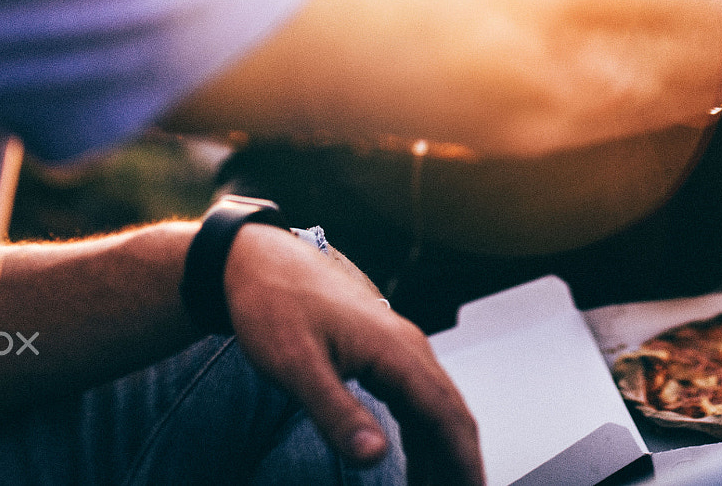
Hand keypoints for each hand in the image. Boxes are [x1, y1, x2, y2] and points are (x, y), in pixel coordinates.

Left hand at [224, 224, 483, 485]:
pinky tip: (416, 457)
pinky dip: (424, 432)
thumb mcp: (295, 365)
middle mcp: (407, 347)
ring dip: (443, 450)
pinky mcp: (382, 350)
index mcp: (396, 350)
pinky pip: (416, 397)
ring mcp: (398, 347)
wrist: (258, 261)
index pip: (446, 415)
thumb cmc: (274, 305)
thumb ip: (336, 412)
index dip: (464, 461)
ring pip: (436, 406)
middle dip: (462, 461)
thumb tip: (374, 456)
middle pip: (451, 412)